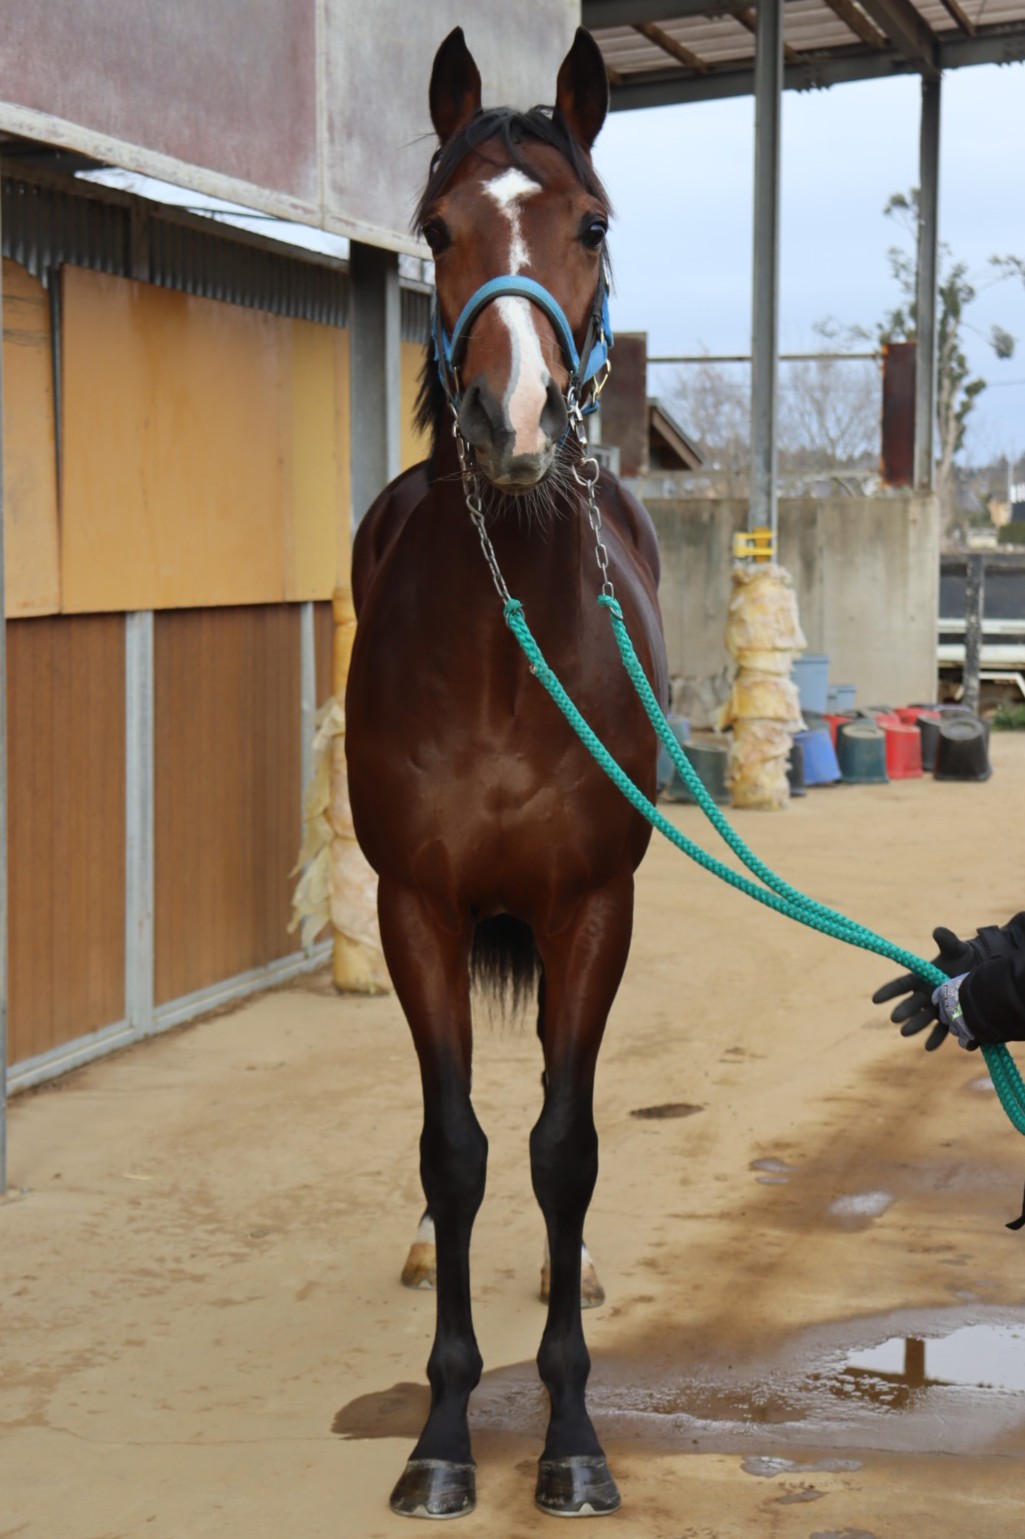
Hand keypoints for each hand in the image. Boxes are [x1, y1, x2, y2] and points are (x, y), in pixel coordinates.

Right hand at [872, 926, 975, 1050]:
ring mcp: (938, 1008)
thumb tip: (937, 931)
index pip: (900, 985)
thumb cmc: (963, 956)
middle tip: (895, 1018)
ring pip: (924, 1018)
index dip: (888, 992)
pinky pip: (943, 1030)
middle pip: (911, 1004)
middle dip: (903, 1010)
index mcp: (921, 978)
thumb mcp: (955, 947)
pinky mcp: (951, 1018)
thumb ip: (946, 940)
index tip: (875, 999)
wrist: (981, 970)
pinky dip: (936, 1038)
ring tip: (906, 1032)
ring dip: (915, 1026)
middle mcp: (926, 995)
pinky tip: (929, 1047)